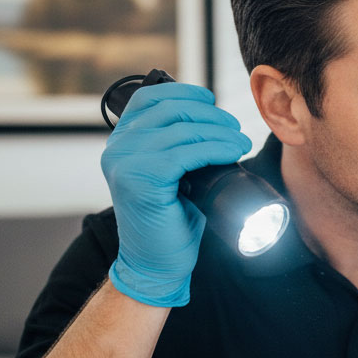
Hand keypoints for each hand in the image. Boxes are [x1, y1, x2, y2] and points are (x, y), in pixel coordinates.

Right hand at [101, 82, 252, 306]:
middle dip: (210, 115)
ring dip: (220, 132)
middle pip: (170, 110)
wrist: (155, 264)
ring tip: (241, 143)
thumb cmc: (168, 220)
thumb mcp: (169, 173)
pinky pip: (186, 153)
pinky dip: (216, 149)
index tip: (211, 100)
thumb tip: (211, 118)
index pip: (149, 98)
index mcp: (120, 142)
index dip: (183, 93)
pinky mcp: (141, 179)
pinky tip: (232, 152)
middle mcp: (117, 148)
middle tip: (235, 129)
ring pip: (182, 130)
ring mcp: (125, 163)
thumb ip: (174, 144)